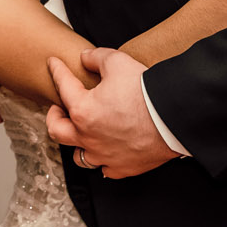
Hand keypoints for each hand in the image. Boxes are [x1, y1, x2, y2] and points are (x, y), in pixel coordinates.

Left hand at [45, 47, 179, 179]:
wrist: (173, 118)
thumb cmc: (146, 91)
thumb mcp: (118, 62)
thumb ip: (96, 57)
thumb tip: (85, 57)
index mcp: (82, 110)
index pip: (62, 86)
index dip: (56, 71)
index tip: (53, 65)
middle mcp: (87, 137)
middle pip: (57, 131)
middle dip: (54, 117)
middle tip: (58, 108)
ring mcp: (104, 155)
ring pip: (78, 156)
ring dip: (77, 143)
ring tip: (82, 133)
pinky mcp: (122, 167)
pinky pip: (105, 168)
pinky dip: (103, 160)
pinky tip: (106, 152)